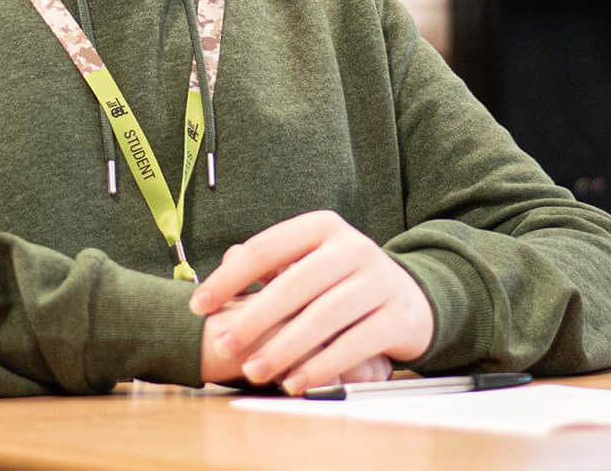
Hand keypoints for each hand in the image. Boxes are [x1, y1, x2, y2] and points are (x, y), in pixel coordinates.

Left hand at [191, 210, 434, 394]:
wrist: (411, 297)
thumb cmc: (342, 280)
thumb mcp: (310, 260)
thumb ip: (270, 261)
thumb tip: (226, 261)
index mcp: (322, 227)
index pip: (266, 247)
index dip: (229, 277)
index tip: (199, 304)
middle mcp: (352, 247)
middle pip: (293, 284)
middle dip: (254, 317)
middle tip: (225, 345)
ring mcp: (378, 281)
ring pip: (323, 317)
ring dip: (284, 348)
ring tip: (255, 370)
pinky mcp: (397, 317)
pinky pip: (353, 344)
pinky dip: (321, 366)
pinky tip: (294, 382)